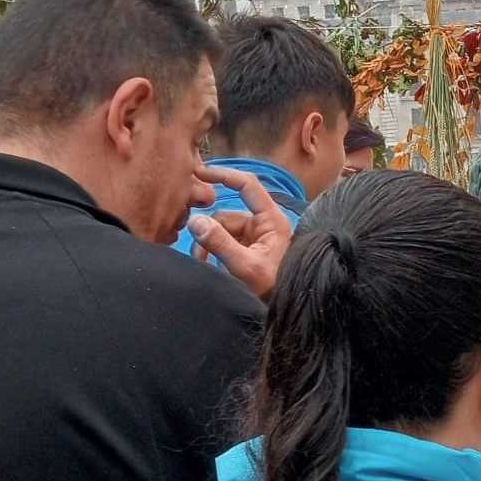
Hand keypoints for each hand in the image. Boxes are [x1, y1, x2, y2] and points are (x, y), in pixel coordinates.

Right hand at [186, 165, 293, 299]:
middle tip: (196, 250)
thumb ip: (219, 243)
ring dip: (208, 245)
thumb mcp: (245, 266)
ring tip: (202, 264)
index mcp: (271, 220)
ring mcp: (255, 236)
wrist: (286, 308)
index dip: (224, 174)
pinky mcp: (248, 248)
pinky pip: (224, 241)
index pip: (247, 184)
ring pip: (221, 230)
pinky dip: (213, 251)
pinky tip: (208, 265)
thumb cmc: (273, 287)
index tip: (199, 172)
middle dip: (209, 231)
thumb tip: (195, 220)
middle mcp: (264, 224)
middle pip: (226, 214)